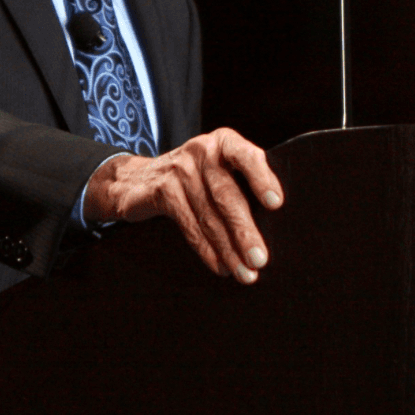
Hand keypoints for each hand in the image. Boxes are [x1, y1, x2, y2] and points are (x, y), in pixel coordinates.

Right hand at [83, 127, 283, 283]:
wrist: (138, 179)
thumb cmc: (196, 178)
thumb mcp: (219, 168)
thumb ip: (242, 183)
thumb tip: (275, 225)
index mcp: (224, 142)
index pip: (247, 156)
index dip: (262, 178)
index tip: (276, 203)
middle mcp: (202, 150)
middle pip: (227, 194)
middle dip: (245, 231)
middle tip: (260, 259)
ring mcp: (179, 169)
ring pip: (209, 216)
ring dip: (228, 249)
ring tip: (245, 272)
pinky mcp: (162, 190)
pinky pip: (189, 225)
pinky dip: (207, 249)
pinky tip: (220, 265)